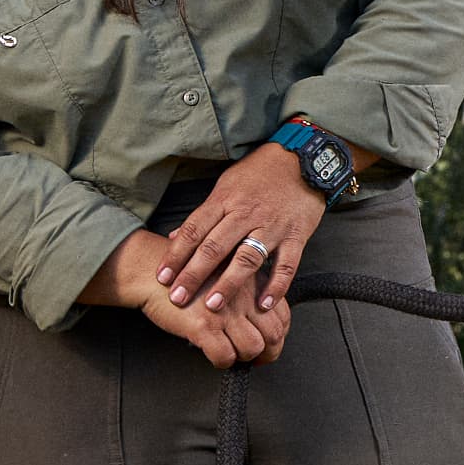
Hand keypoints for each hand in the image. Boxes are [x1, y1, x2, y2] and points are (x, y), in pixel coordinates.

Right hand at [81, 228, 281, 368]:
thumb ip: (244, 290)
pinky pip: (224, 356)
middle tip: (256, 359)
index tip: (268, 343)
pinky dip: (222, 362)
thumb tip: (257, 316)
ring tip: (231, 354)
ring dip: (243, 357)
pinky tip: (212, 355)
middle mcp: (242, 294)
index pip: (282, 315)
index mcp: (249, 280)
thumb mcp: (223, 272)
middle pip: (273, 334)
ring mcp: (224, 310)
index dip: (277, 335)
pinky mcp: (203, 325)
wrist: (150, 271)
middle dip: (268, 353)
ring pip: (253, 347)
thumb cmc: (183, 273)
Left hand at [157, 143, 327, 321]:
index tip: (162, 276)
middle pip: (215, 247)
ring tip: (213, 305)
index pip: (194, 230)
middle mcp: (246, 214)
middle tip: (178, 297)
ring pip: (247, 257)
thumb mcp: (225, 186)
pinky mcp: (296, 236)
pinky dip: (276, 286)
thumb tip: (174, 237)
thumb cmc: (259, 173)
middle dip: (194, 274)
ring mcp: (272, 226)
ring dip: (229, 283)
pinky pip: (286, 264)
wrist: (301, 159)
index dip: (176, 254)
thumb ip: (203, 215)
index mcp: (225, 200)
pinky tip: (264, 304)